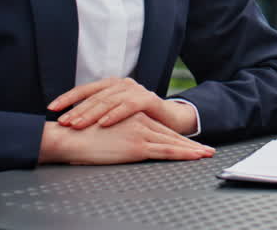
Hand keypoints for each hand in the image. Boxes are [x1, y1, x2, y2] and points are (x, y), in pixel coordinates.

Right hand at [39, 114, 213, 164]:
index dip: (177, 137)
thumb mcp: (104, 132)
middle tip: (207, 150)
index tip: (191, 144)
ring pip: (173, 142)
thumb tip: (119, 144)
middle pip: (170, 134)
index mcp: (133, 118)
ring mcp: (140, 133)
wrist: (69, 137)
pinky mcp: (137, 144)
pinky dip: (184, 153)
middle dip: (190, 144)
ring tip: (207, 154)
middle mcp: (140, 122)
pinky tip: (195, 156)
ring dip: (192, 149)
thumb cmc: (80, 138)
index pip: (160, 129)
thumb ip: (117, 135)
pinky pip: (166, 150)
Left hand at [49, 77, 197, 135]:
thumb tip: (68, 122)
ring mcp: (135, 89)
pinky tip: (103, 123)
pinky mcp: (148, 99)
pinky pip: (128, 106)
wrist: (169, 122)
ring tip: (78, 124)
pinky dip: (115, 115)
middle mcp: (122, 84)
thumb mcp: (114, 116)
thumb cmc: (137, 121)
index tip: (51, 108)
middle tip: (64, 122)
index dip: (67, 98)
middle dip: (77, 109)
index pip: (85, 90)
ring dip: (91, 113)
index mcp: (111, 85)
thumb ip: (96, 114)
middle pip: (95, 96)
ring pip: (109, 101)